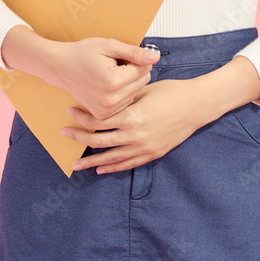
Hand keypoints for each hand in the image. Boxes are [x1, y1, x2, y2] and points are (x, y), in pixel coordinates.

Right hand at [55, 37, 160, 118]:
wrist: (59, 67)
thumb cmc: (82, 53)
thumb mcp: (109, 46)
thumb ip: (134, 52)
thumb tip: (155, 56)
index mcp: (114, 81)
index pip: (145, 69)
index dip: (136, 59)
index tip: (122, 55)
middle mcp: (111, 100)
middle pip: (142, 82)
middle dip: (134, 71)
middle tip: (115, 64)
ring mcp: (107, 110)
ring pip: (136, 93)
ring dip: (129, 82)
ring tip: (111, 74)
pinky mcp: (103, 114)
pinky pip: (126, 102)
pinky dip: (122, 93)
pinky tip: (109, 85)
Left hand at [61, 76, 205, 173]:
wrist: (195, 105)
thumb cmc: (171, 92)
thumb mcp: (143, 91)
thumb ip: (123, 99)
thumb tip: (104, 100)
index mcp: (130, 116)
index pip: (98, 121)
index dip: (81, 117)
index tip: (70, 112)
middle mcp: (133, 135)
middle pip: (99, 140)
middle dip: (79, 138)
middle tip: (64, 135)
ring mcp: (142, 148)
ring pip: (110, 158)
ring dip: (91, 161)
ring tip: (75, 164)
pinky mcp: (151, 154)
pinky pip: (127, 164)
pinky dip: (112, 168)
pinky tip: (100, 169)